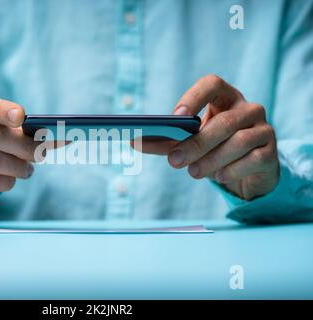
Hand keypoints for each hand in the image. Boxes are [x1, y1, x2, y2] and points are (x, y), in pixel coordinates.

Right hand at [0, 97, 40, 215]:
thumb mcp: (1, 135)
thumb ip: (27, 132)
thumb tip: (65, 136)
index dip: (4, 110)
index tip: (22, 117)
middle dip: (23, 145)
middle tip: (41, 153)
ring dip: (18, 166)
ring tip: (28, 170)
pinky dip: (8, 181)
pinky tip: (11, 180)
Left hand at [135, 74, 279, 200]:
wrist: (246, 172)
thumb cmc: (213, 150)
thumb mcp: (188, 144)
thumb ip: (165, 141)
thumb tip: (134, 142)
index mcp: (225, 98)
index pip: (212, 84)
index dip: (194, 96)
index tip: (176, 116)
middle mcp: (248, 108)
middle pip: (224, 121)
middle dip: (196, 143)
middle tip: (174, 161)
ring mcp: (263, 129)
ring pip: (238, 141)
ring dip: (211, 160)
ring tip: (193, 173)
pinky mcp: (271, 152)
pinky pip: (252, 160)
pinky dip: (231, 170)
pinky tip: (218, 177)